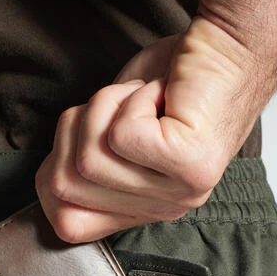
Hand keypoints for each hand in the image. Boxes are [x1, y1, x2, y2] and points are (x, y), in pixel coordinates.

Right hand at [35, 15, 273, 242]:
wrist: (227, 49)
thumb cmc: (168, 86)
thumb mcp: (114, 135)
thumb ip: (86, 168)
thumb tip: (49, 184)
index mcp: (143, 210)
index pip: (67, 226)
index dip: (50, 181)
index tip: (74, 142)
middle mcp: (164, 211)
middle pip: (67, 187)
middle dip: (78, 132)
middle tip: (118, 111)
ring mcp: (179, 193)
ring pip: (90, 159)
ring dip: (106, 110)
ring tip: (141, 100)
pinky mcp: (188, 164)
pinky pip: (122, 134)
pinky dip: (132, 98)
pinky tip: (161, 96)